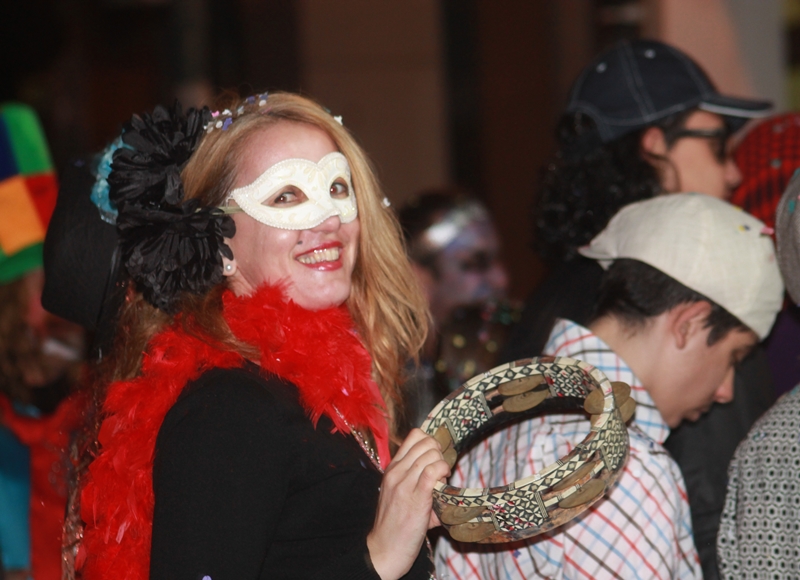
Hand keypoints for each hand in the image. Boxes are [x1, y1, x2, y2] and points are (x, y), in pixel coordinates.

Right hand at [367, 428, 449, 579]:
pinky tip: (443, 484)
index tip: (435, 459)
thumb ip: (417, 480)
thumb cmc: (395, 525)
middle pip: (425, 441)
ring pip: (431, 454)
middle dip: (439, 453)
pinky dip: (443, 472)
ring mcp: (404, 483)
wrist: (385, 549)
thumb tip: (442, 474)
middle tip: (440, 471)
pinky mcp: (416, 497)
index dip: (430, 443)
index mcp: (392, 468)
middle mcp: (396, 472)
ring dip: (442, 464)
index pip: (414, 436)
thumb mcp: (399, 494)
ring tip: (441, 481)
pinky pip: (434, 470)